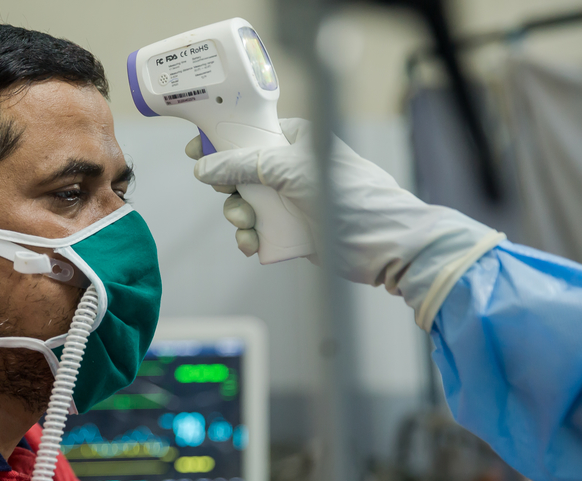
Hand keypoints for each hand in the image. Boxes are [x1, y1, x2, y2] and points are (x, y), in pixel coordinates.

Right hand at [185, 118, 503, 329]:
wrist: (384, 244)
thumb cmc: (351, 197)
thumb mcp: (292, 171)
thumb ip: (245, 166)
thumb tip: (204, 167)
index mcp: (298, 142)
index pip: (252, 134)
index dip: (223, 142)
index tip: (196, 150)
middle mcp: (293, 169)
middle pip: (241, 173)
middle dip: (229, 189)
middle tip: (226, 197)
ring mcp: (292, 201)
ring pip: (246, 205)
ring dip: (239, 218)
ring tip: (246, 229)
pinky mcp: (293, 230)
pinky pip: (258, 231)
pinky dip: (251, 238)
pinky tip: (253, 245)